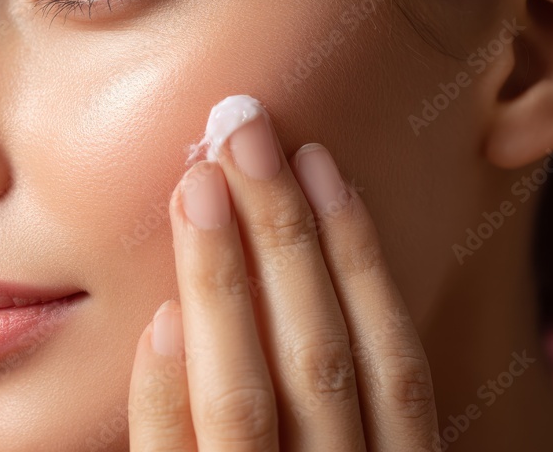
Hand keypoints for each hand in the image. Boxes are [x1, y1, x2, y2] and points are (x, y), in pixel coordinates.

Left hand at [128, 101, 439, 450]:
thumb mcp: (343, 446)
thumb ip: (333, 392)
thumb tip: (295, 264)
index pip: (393, 359)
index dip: (358, 254)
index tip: (315, 158)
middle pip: (319, 358)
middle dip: (282, 235)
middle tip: (241, 131)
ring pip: (244, 401)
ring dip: (218, 285)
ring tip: (196, 187)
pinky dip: (166, 394)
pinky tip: (158, 320)